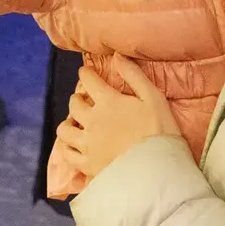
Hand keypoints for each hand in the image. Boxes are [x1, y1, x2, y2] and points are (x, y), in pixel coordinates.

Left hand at [55, 55, 182, 178]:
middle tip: (85, 100)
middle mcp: (92, 121)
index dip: (85, 73)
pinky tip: (74, 146)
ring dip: (68, 122)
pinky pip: (67, 154)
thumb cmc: (159, 130)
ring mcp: (87, 144)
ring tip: (76, 124)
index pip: (88, 80)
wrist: (157, 169)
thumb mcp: (153, 97)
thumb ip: (134, 75)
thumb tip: (117, 56)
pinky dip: (67, 147)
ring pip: (64, 129)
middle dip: (77, 98)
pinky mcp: (87, 165)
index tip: (85, 72)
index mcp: (108, 102)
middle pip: (73, 104)